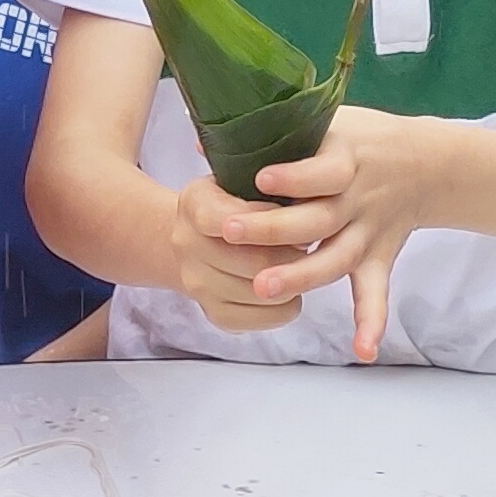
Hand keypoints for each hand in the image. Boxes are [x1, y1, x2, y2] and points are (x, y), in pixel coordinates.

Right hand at [167, 174, 315, 337]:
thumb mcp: (245, 179)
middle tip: (309, 244)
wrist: (200, 238)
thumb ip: (271, 186)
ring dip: (292, 280)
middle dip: (293, 254)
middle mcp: (186, 245)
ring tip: (299, 264)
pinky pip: (266, 317)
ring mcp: (196, 283)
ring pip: (264, 293)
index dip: (270, 221)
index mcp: (194, 203)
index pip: (229, 219)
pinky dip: (286, 306)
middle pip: (255, 262)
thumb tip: (305, 210)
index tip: (297, 213)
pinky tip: (287, 289)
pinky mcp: (214, 313)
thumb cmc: (237, 201)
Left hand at [230, 107, 449, 362]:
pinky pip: (375, 292)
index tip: (259, 179)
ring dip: (302, 275)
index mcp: (345, 159)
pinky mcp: (378, 256)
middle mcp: (357, 199)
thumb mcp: (325, 123)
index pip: (321, 171)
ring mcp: (368, 231)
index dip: (293, 177)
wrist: (426, 163)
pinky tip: (363, 350)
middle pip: (317, 219)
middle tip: (230, 234)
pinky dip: (372, 321)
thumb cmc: (360, 140)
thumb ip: (272, 134)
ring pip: (335, 258)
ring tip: (263, 288)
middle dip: (273, 229)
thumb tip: (204, 142)